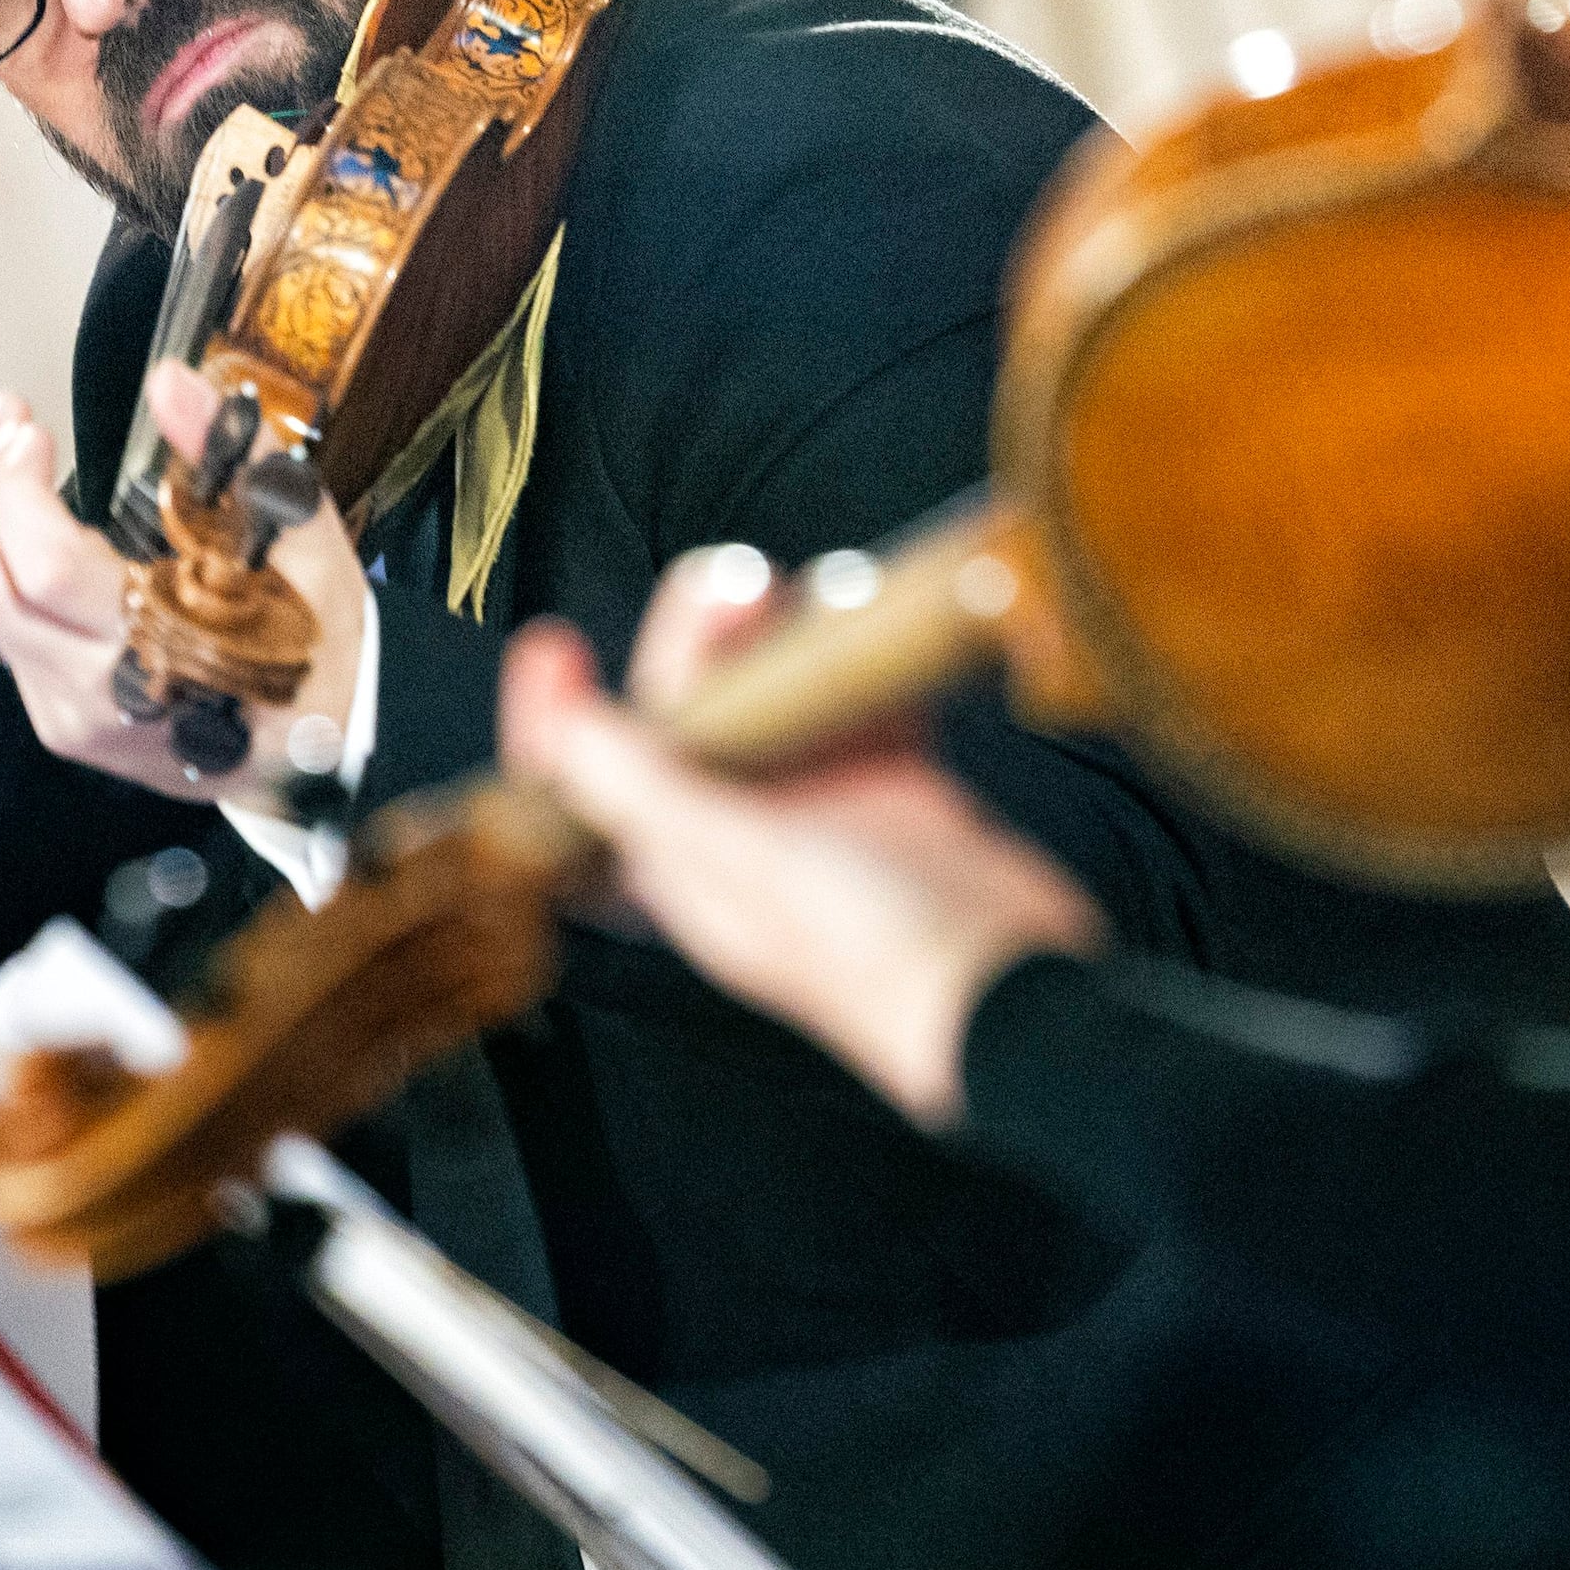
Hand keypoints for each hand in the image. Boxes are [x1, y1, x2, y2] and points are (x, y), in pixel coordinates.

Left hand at [0, 390, 363, 800]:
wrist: (330, 744)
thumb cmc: (318, 641)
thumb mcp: (301, 536)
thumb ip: (234, 454)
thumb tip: (172, 383)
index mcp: (161, 650)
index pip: (43, 569)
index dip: (16, 489)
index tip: (31, 430)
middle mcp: (99, 695)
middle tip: (6, 428)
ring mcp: (71, 718)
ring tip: (9, 461)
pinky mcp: (61, 724)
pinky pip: (5, 639)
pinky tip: (23, 524)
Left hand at [498, 547, 1104, 1124]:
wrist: (1015, 983)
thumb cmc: (880, 955)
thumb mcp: (748, 864)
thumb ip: (652, 795)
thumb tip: (565, 731)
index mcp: (679, 869)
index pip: (586, 790)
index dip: (557, 720)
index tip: (555, 645)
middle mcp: (737, 833)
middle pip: (686, 713)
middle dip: (696, 640)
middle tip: (736, 586)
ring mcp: (816, 804)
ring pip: (769, 691)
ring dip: (778, 632)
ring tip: (812, 590)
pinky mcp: (889, 780)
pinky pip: (854, 693)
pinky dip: (855, 650)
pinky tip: (865, 615)